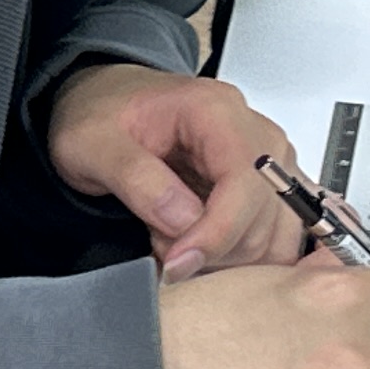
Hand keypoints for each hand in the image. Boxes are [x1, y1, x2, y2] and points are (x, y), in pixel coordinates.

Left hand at [46, 62, 310, 278]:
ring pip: (277, 233)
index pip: (245, 182)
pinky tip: (196, 246)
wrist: (103, 105)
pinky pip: (274, 237)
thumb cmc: (98, 115)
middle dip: (214, 248)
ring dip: (227, 257)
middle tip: (160, 246)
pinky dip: (238, 256)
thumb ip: (136, 178)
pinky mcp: (265, 189)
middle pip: (266, 214)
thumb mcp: (92, 143)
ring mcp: (268, 163)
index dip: (216, 233)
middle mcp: (255, 134)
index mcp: (215, 110)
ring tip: (173, 241)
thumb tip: (183, 222)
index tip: (177, 263)